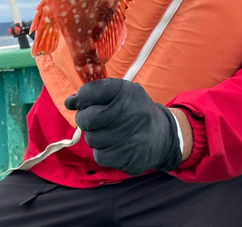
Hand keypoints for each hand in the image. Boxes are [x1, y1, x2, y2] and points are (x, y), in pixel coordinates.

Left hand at [65, 78, 182, 174]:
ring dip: (95, 136)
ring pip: (92, 138)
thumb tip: (70, 101)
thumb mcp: (125, 93)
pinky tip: (114, 145)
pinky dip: (103, 151)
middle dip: (85, 119)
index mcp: (128, 92)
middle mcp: (131, 113)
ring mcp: (131, 137)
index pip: (92, 91)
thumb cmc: (136, 111)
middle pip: (88, 118)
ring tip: (109, 132)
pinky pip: (100, 155)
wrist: (163, 136)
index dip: (79, 97)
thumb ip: (99, 92)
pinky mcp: (129, 158)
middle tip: (92, 119)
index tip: (74, 101)